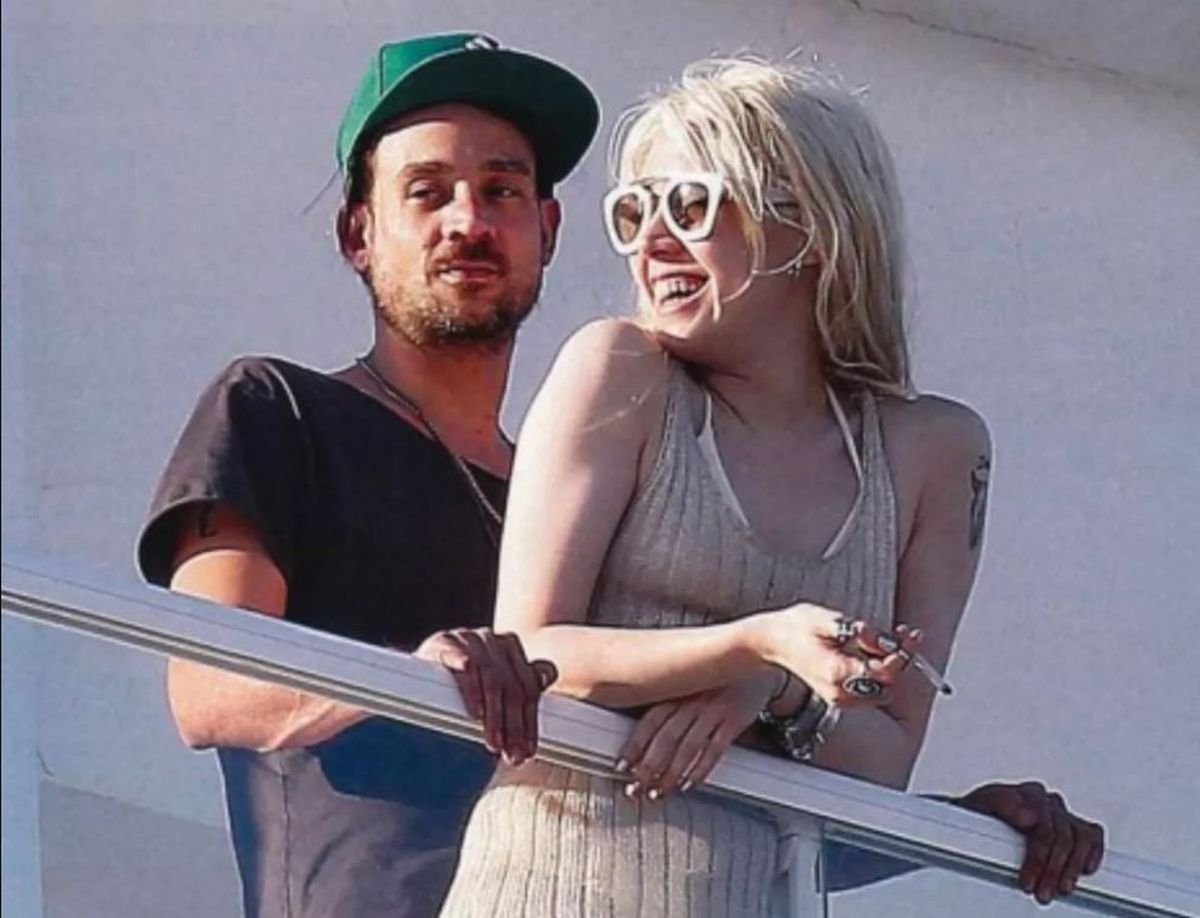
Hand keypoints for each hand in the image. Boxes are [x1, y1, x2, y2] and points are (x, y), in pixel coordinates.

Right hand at [413, 628, 556, 764]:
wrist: (408, 670)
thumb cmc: (457, 683)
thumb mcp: (493, 685)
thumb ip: (521, 682)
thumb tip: (547, 675)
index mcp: (509, 646)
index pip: (528, 687)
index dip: (530, 722)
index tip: (529, 752)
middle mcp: (492, 638)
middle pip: (512, 686)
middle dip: (515, 726)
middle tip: (513, 756)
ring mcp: (469, 637)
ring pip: (493, 681)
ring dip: (496, 717)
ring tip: (494, 744)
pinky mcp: (445, 642)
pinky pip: (465, 667)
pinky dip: (473, 692)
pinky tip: (475, 715)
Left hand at [615, 668, 780, 798]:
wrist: (758, 658)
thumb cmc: (719, 677)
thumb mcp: (690, 682)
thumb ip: (670, 704)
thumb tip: (644, 736)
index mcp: (677, 689)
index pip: (649, 721)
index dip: (634, 745)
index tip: (621, 767)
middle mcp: (692, 699)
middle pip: (665, 737)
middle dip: (648, 767)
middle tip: (637, 788)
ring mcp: (713, 709)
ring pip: (687, 746)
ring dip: (671, 773)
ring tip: (661, 792)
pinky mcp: (735, 719)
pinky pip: (715, 748)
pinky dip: (701, 768)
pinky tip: (690, 784)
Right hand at [749, 604, 919, 705]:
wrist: (771, 643)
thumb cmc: (795, 628)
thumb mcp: (826, 618)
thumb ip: (858, 629)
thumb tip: (884, 639)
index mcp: (837, 672)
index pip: (884, 672)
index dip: (901, 653)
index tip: (909, 635)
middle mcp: (841, 693)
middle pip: (887, 684)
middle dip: (900, 659)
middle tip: (906, 634)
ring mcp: (840, 699)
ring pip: (883, 690)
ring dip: (891, 667)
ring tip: (891, 640)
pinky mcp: (841, 699)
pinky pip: (872, 691)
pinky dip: (879, 674)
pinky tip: (875, 652)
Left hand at [954, 781, 1104, 903]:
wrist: (975, 817)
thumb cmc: (977, 813)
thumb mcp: (977, 806)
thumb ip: (1002, 804)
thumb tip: (1031, 817)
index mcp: (1026, 793)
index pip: (1042, 825)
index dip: (1037, 857)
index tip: (1026, 881)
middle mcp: (1046, 801)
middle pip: (1060, 837)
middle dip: (1051, 870)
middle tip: (1040, 892)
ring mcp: (1061, 813)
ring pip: (1079, 838)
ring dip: (1071, 868)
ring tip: (1060, 889)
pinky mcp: (1074, 825)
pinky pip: (1092, 836)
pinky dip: (1093, 853)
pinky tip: (1085, 869)